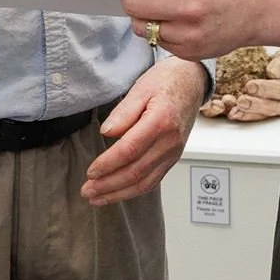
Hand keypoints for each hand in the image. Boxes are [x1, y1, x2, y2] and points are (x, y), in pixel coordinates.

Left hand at [82, 57, 205, 205]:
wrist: (192, 82)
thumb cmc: (167, 82)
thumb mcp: (141, 88)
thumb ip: (123, 112)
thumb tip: (106, 132)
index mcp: (161, 122)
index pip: (130, 150)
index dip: (108, 164)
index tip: (91, 171)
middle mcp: (170, 142)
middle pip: (136, 172)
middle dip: (109, 185)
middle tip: (87, 190)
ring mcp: (173, 152)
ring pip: (145, 182)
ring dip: (119, 193)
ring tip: (97, 197)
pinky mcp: (173, 158)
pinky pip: (154, 180)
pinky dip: (134, 190)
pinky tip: (118, 193)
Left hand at [96, 0, 277, 60]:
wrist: (262, 11)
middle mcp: (187, 9)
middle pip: (132, 4)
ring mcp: (188, 34)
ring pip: (142, 27)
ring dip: (143, 16)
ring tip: (162, 7)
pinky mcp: (189, 53)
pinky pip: (158, 42)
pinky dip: (160, 31)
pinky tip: (178, 22)